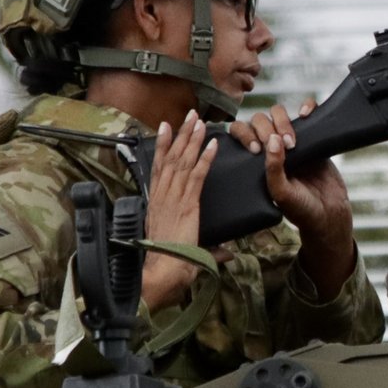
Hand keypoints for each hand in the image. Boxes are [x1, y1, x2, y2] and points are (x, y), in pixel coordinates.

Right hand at [140, 117, 217, 311]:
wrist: (163, 272)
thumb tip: (228, 254)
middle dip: (181, 134)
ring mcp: (174, 199)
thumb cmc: (170, 265)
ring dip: (192, 139)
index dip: (165, 146)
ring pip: (183, 162)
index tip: (168, 128)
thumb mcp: (190, 252)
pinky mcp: (187, 205)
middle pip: (172, 159)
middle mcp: (163, 197)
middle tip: (189, 115)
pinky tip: (212, 144)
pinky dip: (205, 159)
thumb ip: (210, 249)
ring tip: (198, 120)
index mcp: (159, 203)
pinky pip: (197, 176)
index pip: (161, 168)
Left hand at [230, 98, 358, 291]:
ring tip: (294, 142)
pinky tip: (307, 113)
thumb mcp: (282, 193)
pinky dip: (308, 106)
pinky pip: (308, 112)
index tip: (256, 150)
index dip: (245, 134)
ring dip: (283, 121)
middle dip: (267, 129)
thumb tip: (272, 140)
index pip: (241, 133)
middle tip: (284, 148)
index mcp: (256, 160)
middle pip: (259, 120)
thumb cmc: (302, 210)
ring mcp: (292, 141)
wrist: (330, 215)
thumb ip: (274, 169)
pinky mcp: (313, 137)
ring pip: (279, 114)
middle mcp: (271, 148)